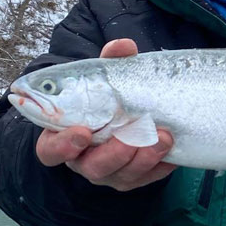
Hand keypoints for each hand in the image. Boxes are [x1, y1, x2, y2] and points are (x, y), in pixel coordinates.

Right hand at [35, 39, 175, 191]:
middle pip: (93, 167)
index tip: (82, 132)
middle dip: (115, 154)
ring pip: (123, 176)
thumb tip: (123, 46)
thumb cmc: (103, 97)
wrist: (122, 114)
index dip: (63, 146)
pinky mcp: (133, 178)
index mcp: (62, 137)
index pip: (51, 151)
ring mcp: (109, 173)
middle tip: (133, 136)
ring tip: (163, 137)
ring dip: (144, 159)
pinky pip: (147, 179)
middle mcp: (83, 160)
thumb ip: (109, 62)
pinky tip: (174, 152)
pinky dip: (161, 166)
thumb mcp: (103, 78)